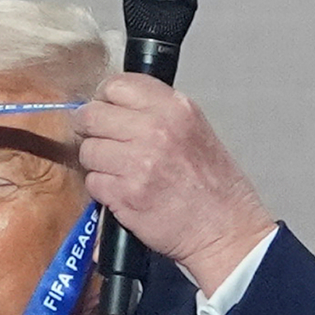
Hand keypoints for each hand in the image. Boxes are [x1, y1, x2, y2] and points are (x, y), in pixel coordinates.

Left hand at [73, 74, 276, 292]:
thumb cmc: (216, 188)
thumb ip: (158, 113)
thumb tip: (114, 107)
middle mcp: (157, 129)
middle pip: (92, 114)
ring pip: (88, 150)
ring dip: (97, 163)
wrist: (226, 229)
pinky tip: (124, 193)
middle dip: (90, 129)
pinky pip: (93, 182)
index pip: (117, 84)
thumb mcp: (196, 130)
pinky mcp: (126, 194)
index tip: (105, 111)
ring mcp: (139, 162)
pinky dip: (103, 190)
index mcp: (176, 108)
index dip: (104, 99)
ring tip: (120, 173)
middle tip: (101, 142)